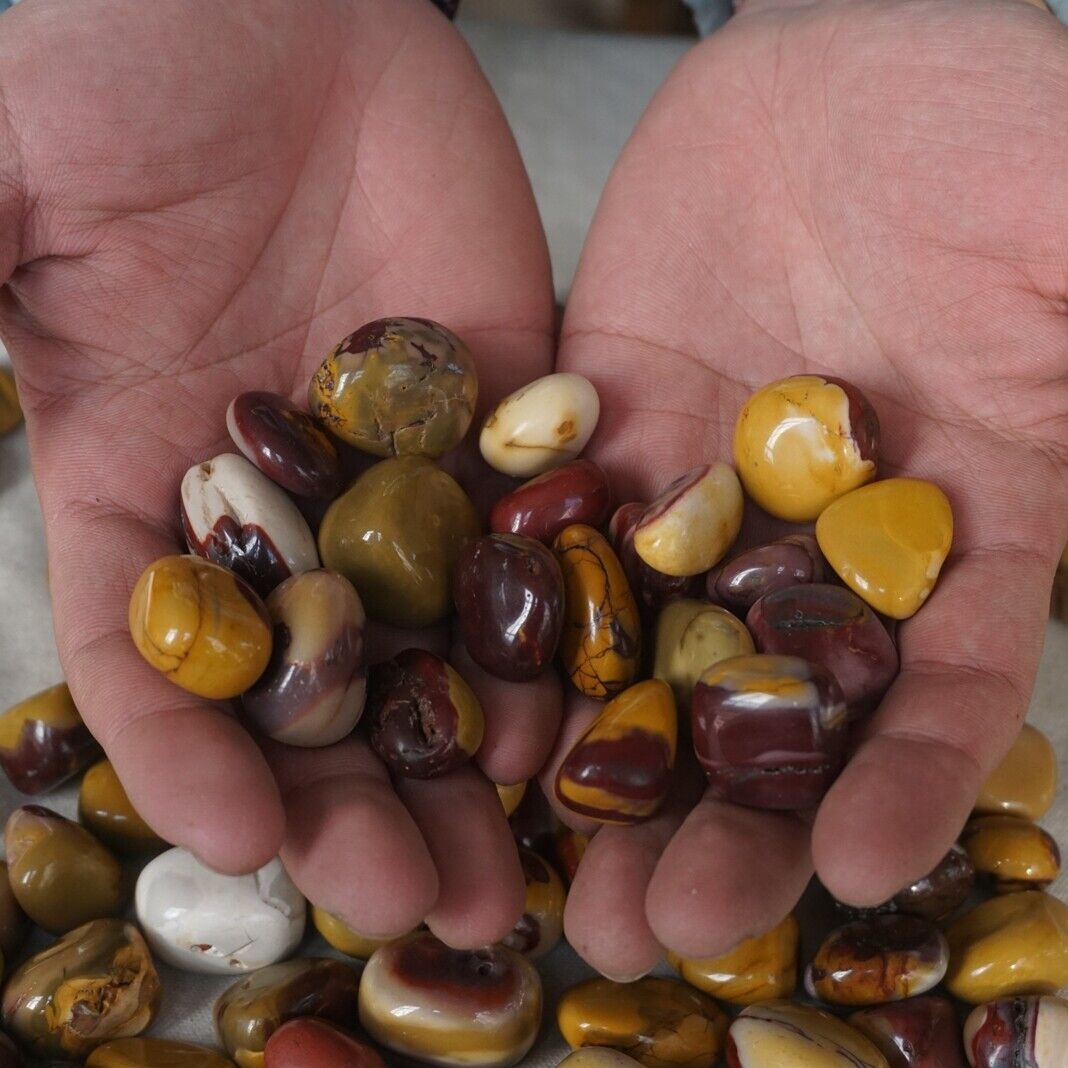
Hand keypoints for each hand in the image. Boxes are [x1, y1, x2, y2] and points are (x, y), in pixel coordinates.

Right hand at [0, 0, 558, 945]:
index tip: (237, 843)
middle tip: (414, 905)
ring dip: (469, 752)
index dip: (188, 756)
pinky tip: (578, 701)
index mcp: (138, 472)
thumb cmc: (107, 65)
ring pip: (435, 637)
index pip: (153, 656)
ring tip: (513, 863)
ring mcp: (399, 462)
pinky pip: (530, 529)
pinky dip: (551, 618)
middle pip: (317, 686)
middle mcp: (278, 499)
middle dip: (358, 803)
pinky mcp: (500, 409)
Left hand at [548, 0, 1067, 976]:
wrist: (843, 76)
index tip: (857, 872)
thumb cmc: (994, 137)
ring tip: (530, 860)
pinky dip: (500, 605)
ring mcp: (693, 483)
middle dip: (704, 820)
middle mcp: (808, 534)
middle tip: (639, 928)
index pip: (932, 686)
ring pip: (631, 639)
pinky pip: (538, 523)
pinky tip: (457, 691)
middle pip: (756, 707)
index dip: (902, 780)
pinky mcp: (596, 423)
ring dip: (585, 753)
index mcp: (949, 524)